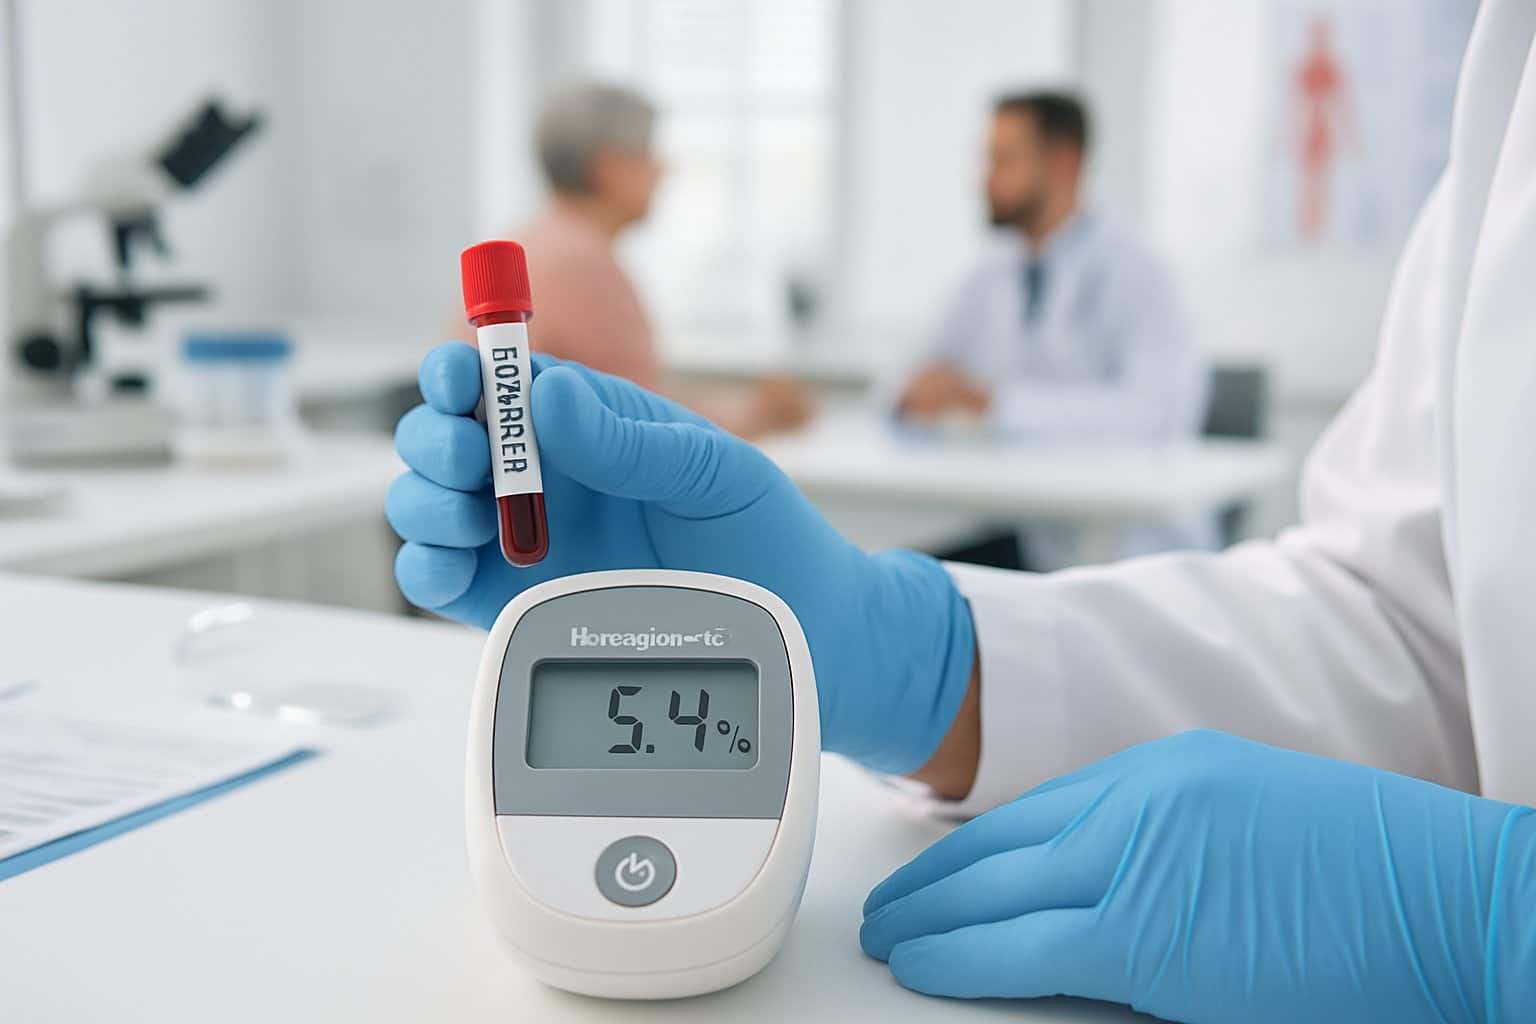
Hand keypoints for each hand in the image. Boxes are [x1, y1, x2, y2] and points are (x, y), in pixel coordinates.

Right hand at [387, 342, 974, 772]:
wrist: (800, 630)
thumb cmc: (764, 534)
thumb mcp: (709, 469)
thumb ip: (629, 439)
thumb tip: (550, 394)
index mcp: (589, 425)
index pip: (505, 384)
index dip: (468, 373)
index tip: (459, 375)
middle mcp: (548, 480)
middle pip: (453, 443)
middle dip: (438, 439)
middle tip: (468, 454)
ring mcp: (527, 545)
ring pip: (435, 509)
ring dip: (427, 501)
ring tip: (468, 514)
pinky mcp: (518, 607)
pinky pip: (445, 583)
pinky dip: (426, 568)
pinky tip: (448, 561)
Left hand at [861, 730, 1534, 1022]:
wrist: (1453, 897)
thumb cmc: (1374, 879)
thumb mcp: (1249, 828)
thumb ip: (1167, 847)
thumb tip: (1101, 893)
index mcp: (1165, 769)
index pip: (1040, 809)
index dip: (977, 845)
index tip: (939, 865)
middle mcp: (1139, 797)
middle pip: (1002, 840)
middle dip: (933, 876)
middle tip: (887, 901)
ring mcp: (1138, 856)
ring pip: (996, 886)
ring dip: (928, 913)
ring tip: (885, 934)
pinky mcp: (1143, 930)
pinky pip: (1021, 945)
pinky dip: (959, 955)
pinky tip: (921, 963)